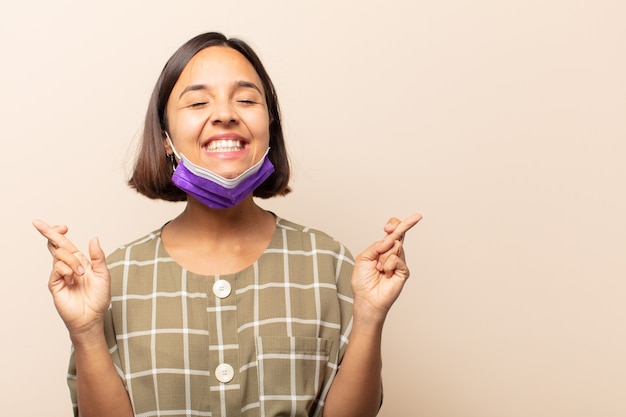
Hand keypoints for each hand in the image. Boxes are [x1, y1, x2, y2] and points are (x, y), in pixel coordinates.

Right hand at [32, 219, 110, 336]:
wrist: (92, 317)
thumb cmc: (99, 298)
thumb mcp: (103, 274)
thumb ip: (98, 256)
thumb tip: (94, 238)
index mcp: (79, 261)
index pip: (65, 244)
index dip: (60, 233)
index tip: (62, 226)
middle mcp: (68, 266)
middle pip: (55, 245)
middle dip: (48, 232)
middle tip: (38, 223)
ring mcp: (60, 275)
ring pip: (59, 255)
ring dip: (72, 261)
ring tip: (81, 275)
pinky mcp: (55, 284)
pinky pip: (57, 269)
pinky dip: (67, 270)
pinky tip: (73, 279)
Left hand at [351, 213, 421, 321]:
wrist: (366, 299)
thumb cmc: (363, 281)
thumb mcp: (364, 257)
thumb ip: (376, 246)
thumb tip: (390, 239)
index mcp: (382, 248)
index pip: (393, 232)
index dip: (394, 225)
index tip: (388, 226)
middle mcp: (392, 253)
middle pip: (400, 233)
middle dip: (403, 224)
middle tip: (417, 216)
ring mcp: (399, 261)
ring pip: (395, 247)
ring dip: (383, 257)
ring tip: (378, 268)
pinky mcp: (403, 271)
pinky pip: (396, 259)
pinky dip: (387, 265)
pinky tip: (385, 274)